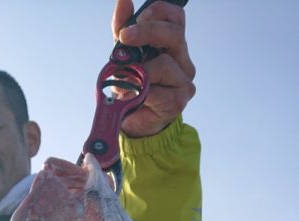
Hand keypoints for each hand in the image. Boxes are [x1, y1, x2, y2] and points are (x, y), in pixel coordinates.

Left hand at [112, 0, 195, 136]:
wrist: (132, 122)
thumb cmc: (131, 87)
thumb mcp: (124, 54)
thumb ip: (123, 29)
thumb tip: (123, 1)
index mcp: (172, 45)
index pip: (176, 17)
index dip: (159, 12)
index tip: (139, 18)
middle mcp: (183, 61)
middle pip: (173, 35)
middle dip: (147, 32)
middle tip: (126, 38)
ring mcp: (184, 82)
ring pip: (165, 65)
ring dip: (140, 71)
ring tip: (126, 81)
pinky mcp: (178, 102)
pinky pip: (158, 91)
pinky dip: (141, 93)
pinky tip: (134, 97)